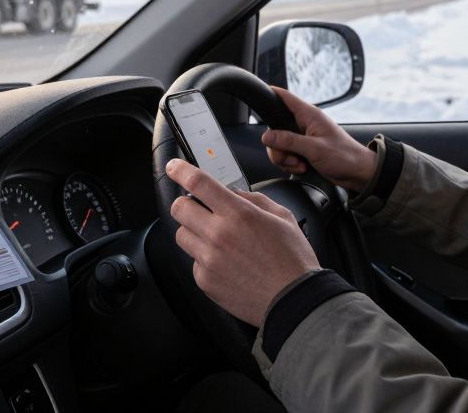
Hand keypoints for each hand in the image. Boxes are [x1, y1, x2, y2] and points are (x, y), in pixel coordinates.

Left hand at [166, 158, 319, 325]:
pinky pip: (193, 261)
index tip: (174, 168)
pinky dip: (204, 259)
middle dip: (187, 204)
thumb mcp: (282, 217)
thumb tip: (233, 193)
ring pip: (182, 235)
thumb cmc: (292, 260)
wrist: (294, 300)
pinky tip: (226, 263)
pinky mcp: (205, 281)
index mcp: (239, 214)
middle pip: (179, 208)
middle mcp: (219, 235)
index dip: (180, 170)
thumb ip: (254, 199)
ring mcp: (209, 260)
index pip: (197, 183)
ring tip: (217, 239)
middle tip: (200, 209)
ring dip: (194, 231)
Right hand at [260, 86, 376, 191]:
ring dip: (285, 158)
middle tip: (291, 157)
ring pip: (279, 144)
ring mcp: (303, 138)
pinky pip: (286, 155)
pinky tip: (303, 167)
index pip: (285, 97)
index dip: (271, 93)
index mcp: (309, 115)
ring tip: (300, 164)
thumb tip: (267, 136)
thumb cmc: (345, 157)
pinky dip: (291, 164)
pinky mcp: (304, 151)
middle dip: (278, 147)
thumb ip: (289, 141)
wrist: (358, 174)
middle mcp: (304, 124)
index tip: (259, 95)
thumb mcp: (314, 148)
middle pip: (275, 128)